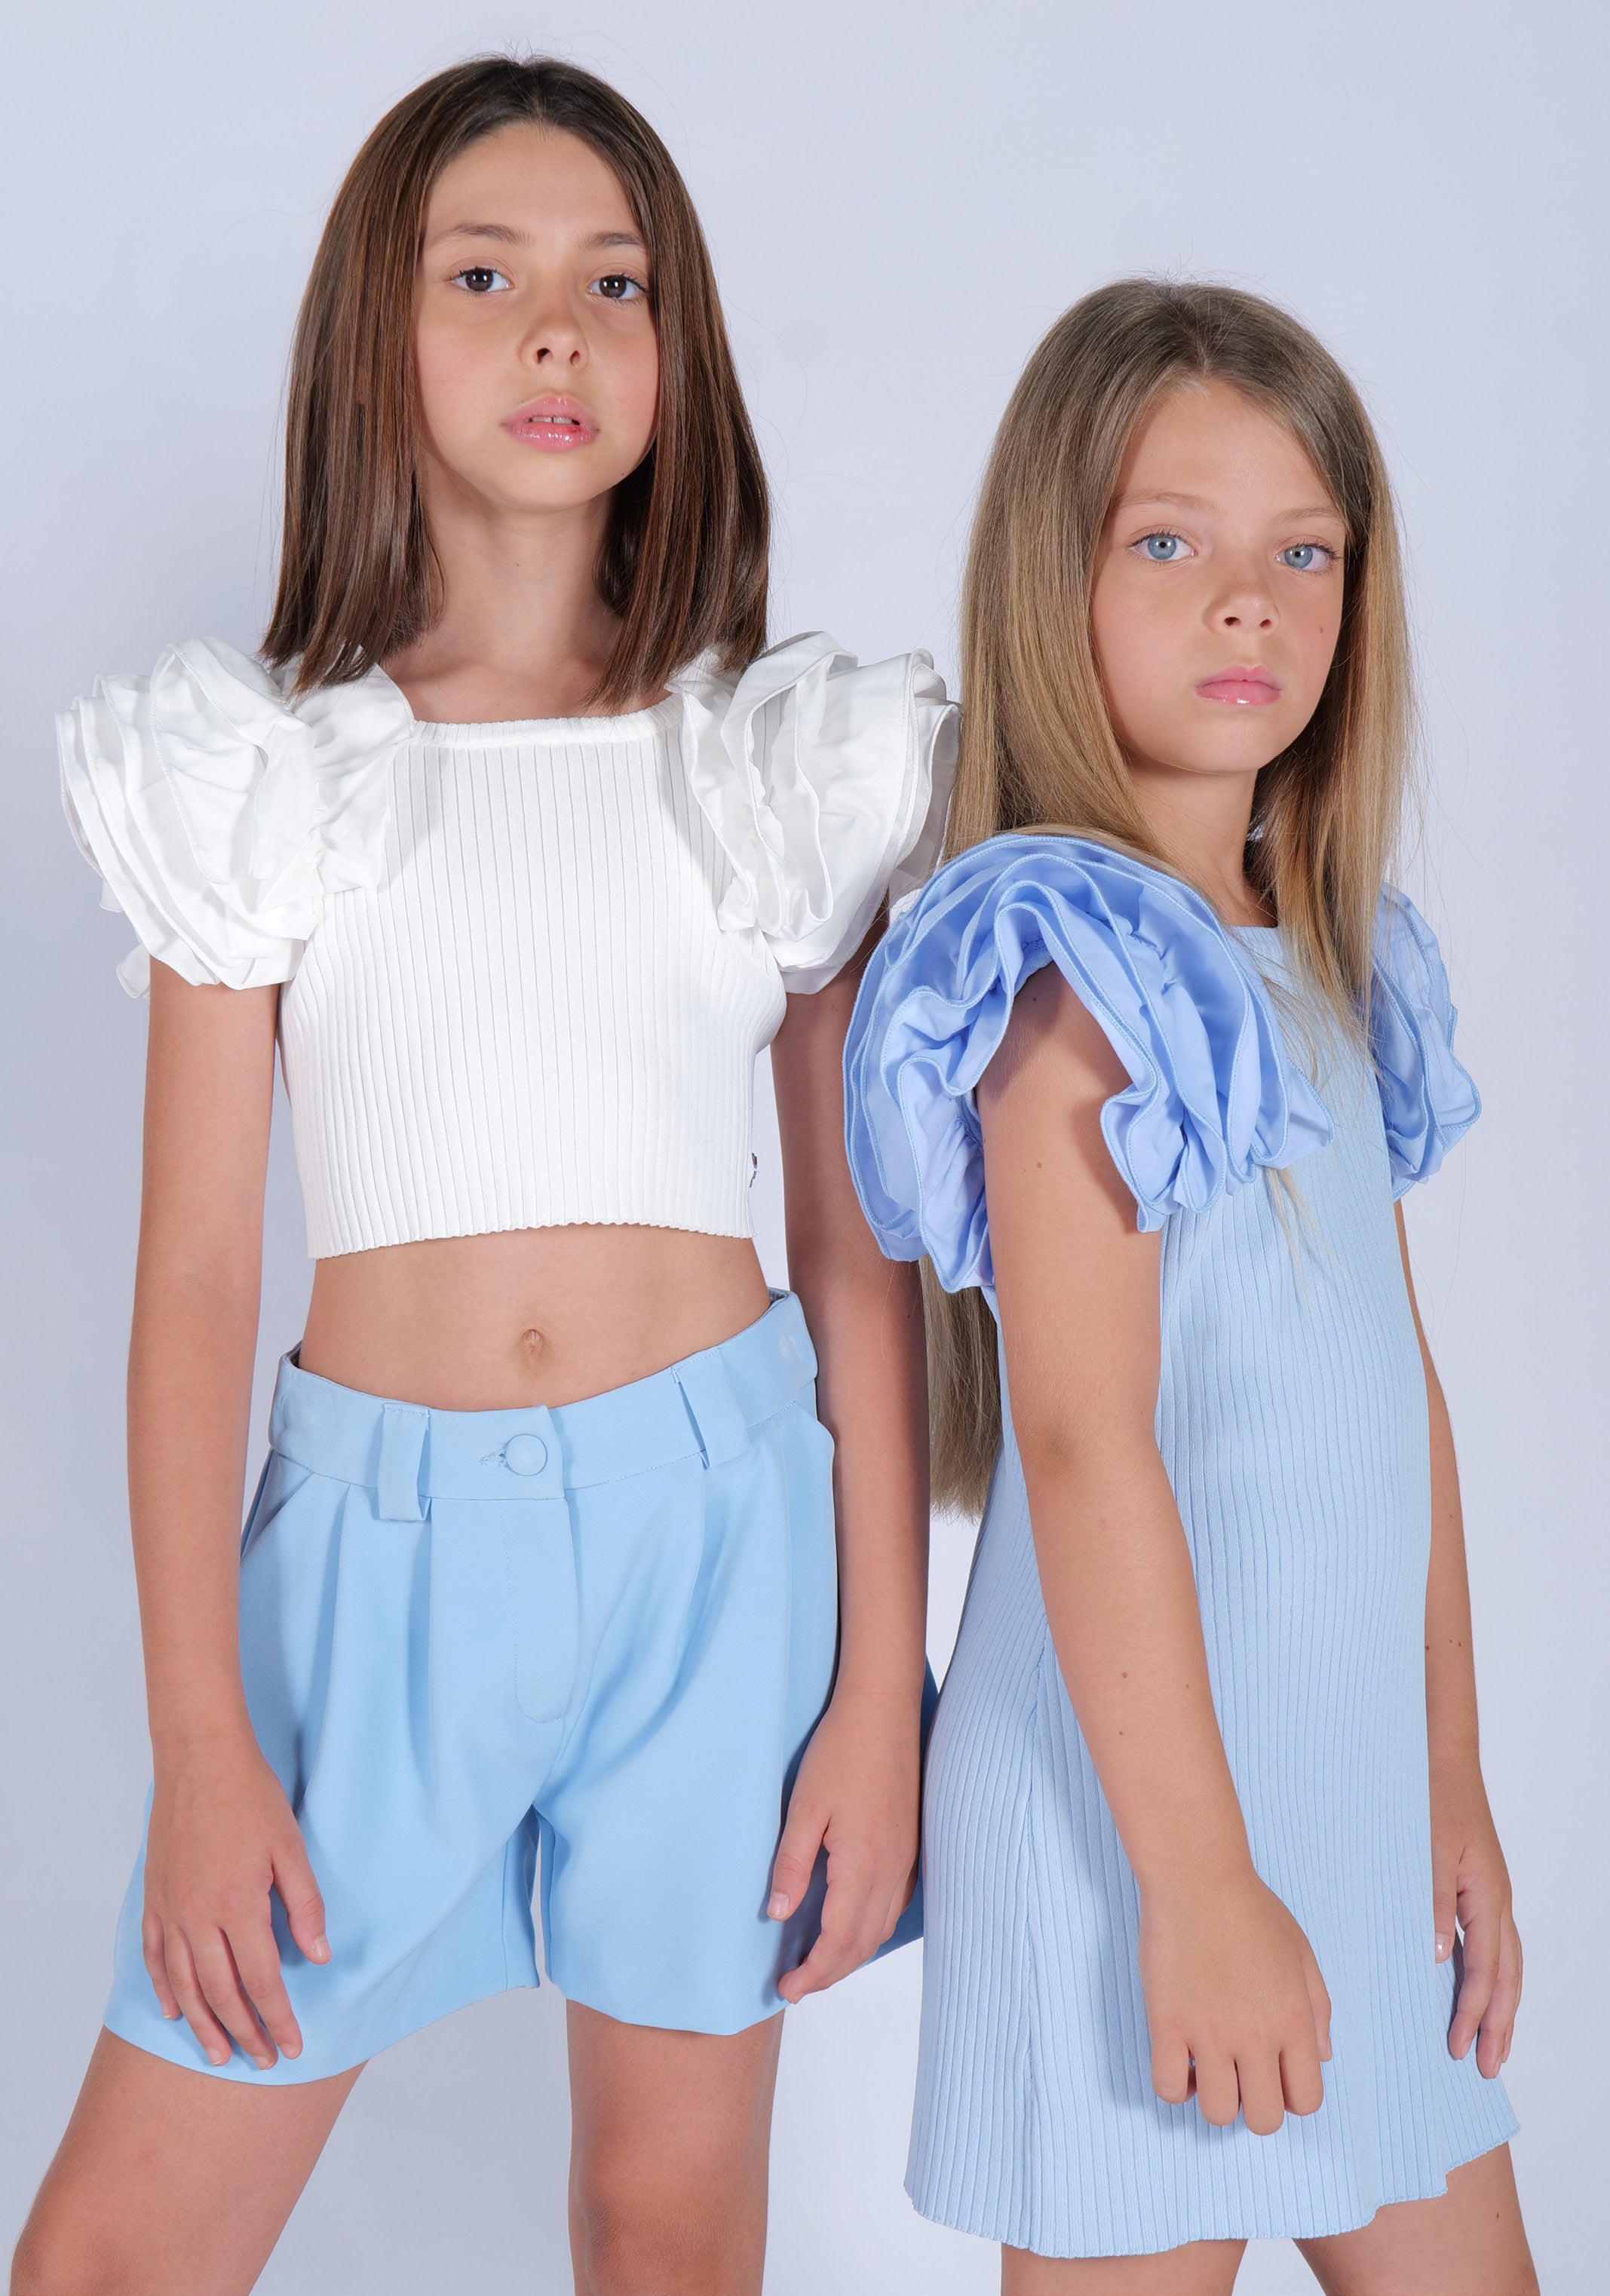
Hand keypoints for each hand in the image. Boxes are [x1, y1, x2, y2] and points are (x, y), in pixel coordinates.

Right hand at [142, 1736, 329, 2070]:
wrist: (200, 1758)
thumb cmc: (251, 1797)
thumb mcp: (291, 1847)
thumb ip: (305, 1905)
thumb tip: (319, 1956)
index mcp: (238, 1905)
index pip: (261, 1980)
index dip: (278, 2018)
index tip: (292, 2046)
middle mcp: (198, 1916)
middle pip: (222, 1993)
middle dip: (244, 2033)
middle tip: (262, 2061)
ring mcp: (170, 1909)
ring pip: (184, 1985)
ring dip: (203, 2024)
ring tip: (219, 2053)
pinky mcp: (154, 1898)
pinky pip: (154, 1956)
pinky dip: (163, 1988)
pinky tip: (173, 2010)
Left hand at [767, 1682, 920, 2003]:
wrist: (883, 1710)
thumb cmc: (842, 1751)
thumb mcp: (803, 1807)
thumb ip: (791, 1864)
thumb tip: (777, 1913)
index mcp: (863, 1864)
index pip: (838, 1940)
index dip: (813, 1972)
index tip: (786, 1988)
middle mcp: (891, 1870)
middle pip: (862, 1944)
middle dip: (830, 1972)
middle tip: (796, 1985)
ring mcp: (906, 1859)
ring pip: (881, 1928)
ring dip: (851, 1954)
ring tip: (818, 1962)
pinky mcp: (911, 1846)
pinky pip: (894, 1906)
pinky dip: (871, 1929)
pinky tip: (851, 1924)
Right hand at [1139, 1865, 1331, 2134]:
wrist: (1197, 1877)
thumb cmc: (1250, 1908)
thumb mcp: (1301, 1954)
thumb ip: (1318, 2010)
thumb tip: (1320, 2057)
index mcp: (1294, 2021)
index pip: (1306, 2102)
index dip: (1290, 2096)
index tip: (1273, 2074)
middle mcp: (1256, 2036)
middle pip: (1264, 2119)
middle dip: (1254, 2105)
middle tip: (1239, 2074)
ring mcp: (1209, 2034)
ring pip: (1217, 2113)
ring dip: (1214, 2097)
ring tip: (1207, 2066)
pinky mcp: (1166, 2024)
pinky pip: (1168, 2089)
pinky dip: (1175, 2086)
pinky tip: (1179, 2059)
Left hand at [1433, 1756, 1521, 2076]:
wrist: (1442, 1756)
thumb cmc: (1431, 1794)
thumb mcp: (1425, 1847)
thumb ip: (1430, 1901)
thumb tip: (1437, 1957)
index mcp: (1486, 1895)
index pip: (1485, 1970)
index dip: (1473, 2013)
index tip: (1457, 2049)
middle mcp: (1495, 1900)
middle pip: (1507, 1977)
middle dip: (1498, 2025)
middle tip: (1486, 2068)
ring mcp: (1490, 1894)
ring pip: (1506, 1964)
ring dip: (1500, 2007)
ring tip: (1491, 2046)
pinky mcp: (1477, 1887)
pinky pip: (1491, 1944)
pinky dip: (1489, 1976)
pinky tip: (1473, 1992)